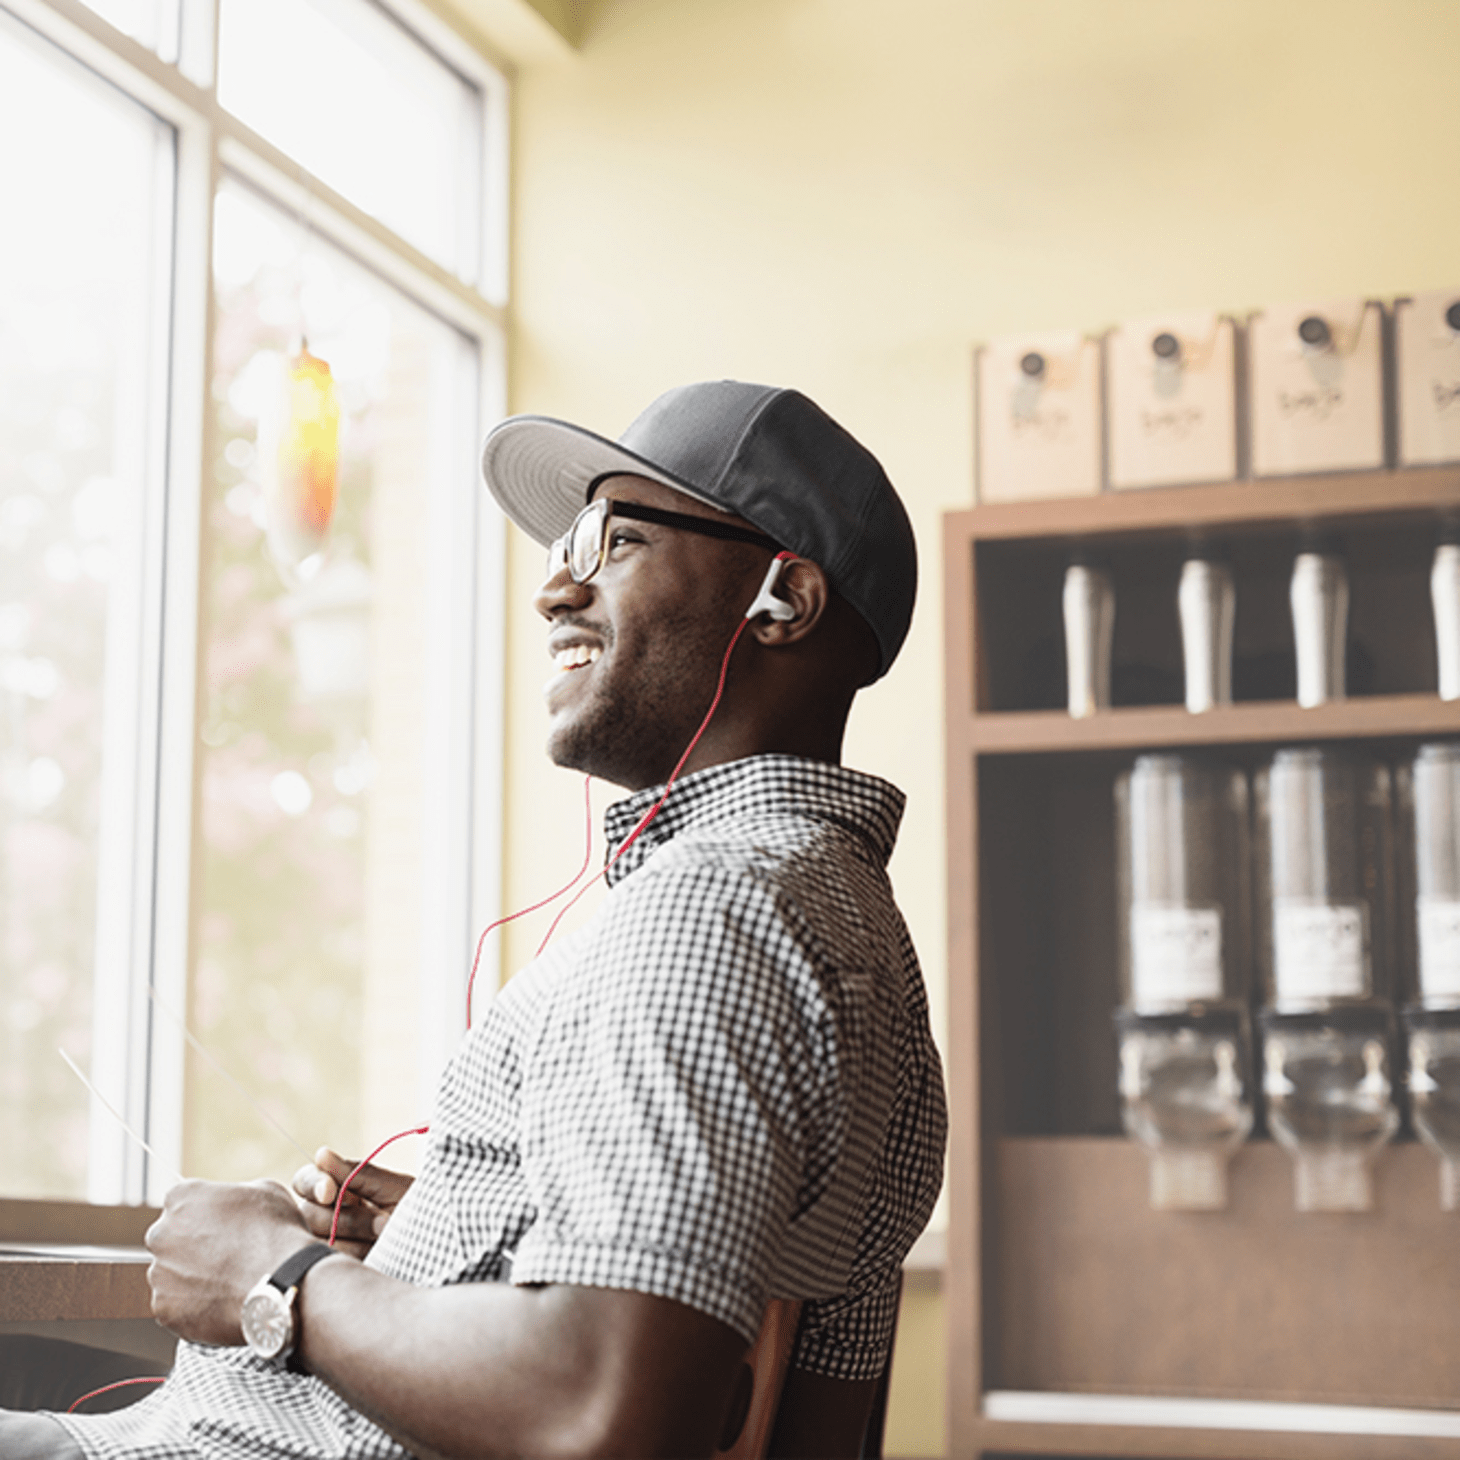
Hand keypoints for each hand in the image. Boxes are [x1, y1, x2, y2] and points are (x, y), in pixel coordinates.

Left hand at [146, 1178, 320, 1344]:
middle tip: (225, 1256)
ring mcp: (159, 1274)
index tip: (223, 1227)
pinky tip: (221, 1301)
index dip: (206, 1216)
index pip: (182, 1204)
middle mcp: (160, 1233)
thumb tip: (234, 1207)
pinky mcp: (163, 1309)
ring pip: (171, 1275)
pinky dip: (193, 1306)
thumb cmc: (276, 1233)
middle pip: (170, 1240)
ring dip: (192, 1278)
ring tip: (227, 1282)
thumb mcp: (264, 1190)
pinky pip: (175, 1306)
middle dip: (192, 1247)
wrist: (281, 1283)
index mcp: (181, 1197)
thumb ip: (236, 1195)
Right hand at [292, 1146, 413, 1258]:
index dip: (312, 1184)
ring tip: (386, 1235)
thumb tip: (321, 1154)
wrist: (436, 1243)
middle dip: (346, 1217)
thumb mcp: (393, 1187)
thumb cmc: (415, 1208)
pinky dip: (358, 1256)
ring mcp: (329, 1245)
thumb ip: (357, 1173)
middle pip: (309, 1213)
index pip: (305, 1180)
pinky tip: (377, 1252)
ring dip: (357, 1237)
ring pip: (319, 1241)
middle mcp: (327, 1215)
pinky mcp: (337, 1270)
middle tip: (383, 1222)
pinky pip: (333, 1264)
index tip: (329, 1190)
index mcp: (338, 1188)